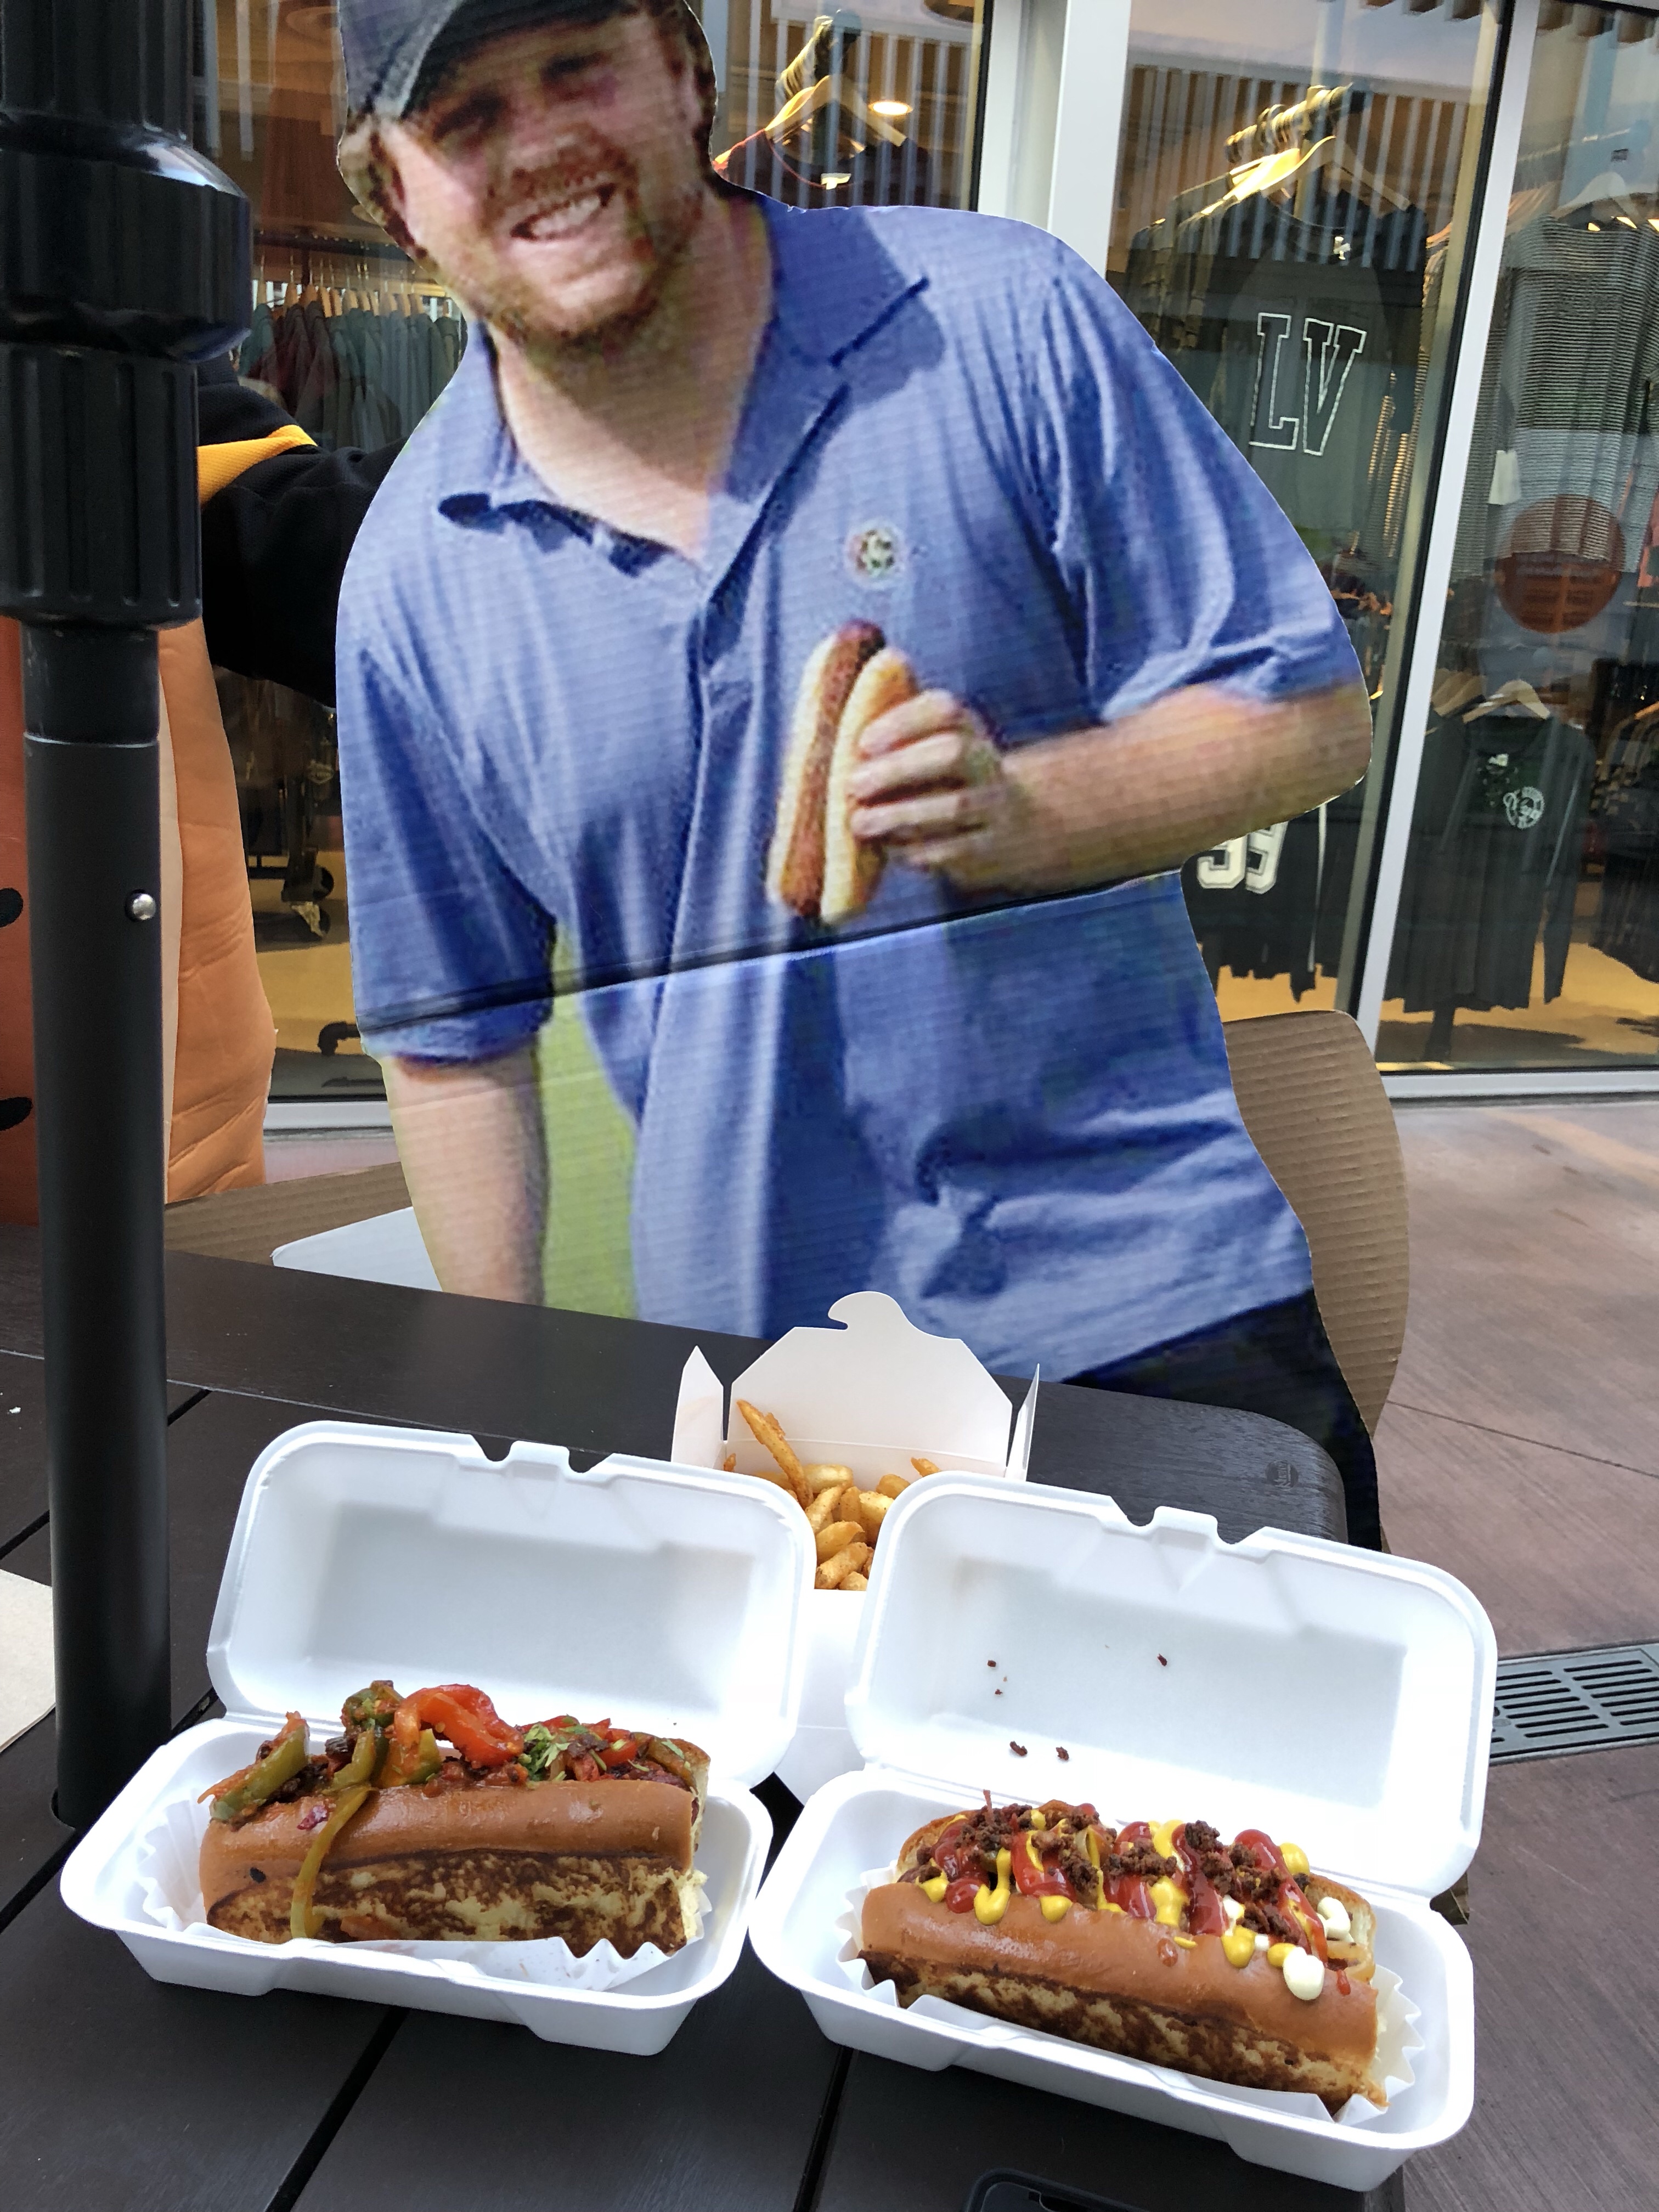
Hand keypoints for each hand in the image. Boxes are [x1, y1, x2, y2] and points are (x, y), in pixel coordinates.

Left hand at [845, 688, 1044, 891]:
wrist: (1005, 825)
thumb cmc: (938, 782)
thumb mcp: (924, 750)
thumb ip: (889, 739)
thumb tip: (831, 733)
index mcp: (966, 727)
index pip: (944, 710)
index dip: (902, 723)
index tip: (863, 743)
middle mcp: (985, 762)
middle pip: (953, 753)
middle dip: (898, 768)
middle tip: (854, 785)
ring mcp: (993, 805)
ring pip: (954, 806)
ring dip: (900, 814)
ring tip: (859, 822)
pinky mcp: (988, 848)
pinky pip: (953, 849)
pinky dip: (915, 849)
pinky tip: (886, 847)